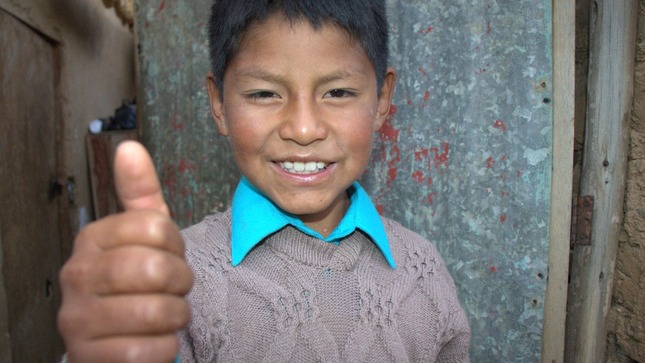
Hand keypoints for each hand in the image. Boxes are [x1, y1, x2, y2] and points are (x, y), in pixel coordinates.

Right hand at [58, 141, 192, 361]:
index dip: (177, 246)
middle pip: (157, 269)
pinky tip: (153, 340)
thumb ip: (139, 193)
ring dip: (175, 316)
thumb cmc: (134, 283)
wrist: (111, 340)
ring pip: (157, 312)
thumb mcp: (141, 235)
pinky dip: (165, 347)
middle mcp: (76, 275)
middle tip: (172, 289)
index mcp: (92, 238)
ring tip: (164, 314)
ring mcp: (78, 318)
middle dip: (180, 283)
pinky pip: (150, 350)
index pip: (157, 227)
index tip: (169, 256)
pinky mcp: (90, 356)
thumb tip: (130, 147)